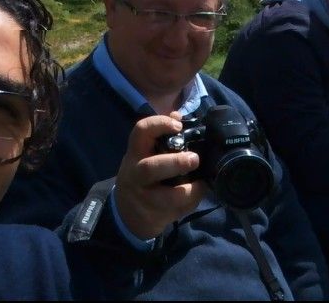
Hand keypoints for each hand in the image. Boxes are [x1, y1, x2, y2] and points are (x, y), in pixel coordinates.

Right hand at [114, 113, 205, 239]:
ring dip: (188, 190)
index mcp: (135, 153)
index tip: (178, 125)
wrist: (127, 213)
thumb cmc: (142, 176)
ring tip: (200, 183)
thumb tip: (178, 114)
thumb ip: (161, 135)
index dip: (160, 124)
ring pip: (165, 196)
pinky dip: (192, 201)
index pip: (141, 132)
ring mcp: (144, 197)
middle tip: (194, 159)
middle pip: (151, 168)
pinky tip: (198, 192)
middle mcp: (136, 174)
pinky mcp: (155, 215)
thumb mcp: (145, 154)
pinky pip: (177, 209)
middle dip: (175, 163)